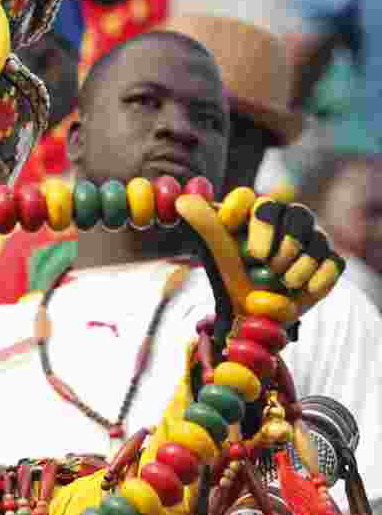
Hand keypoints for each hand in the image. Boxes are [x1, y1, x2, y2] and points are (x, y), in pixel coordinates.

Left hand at [176, 191, 343, 334]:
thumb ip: (205, 225)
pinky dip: (318, 278)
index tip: (237, 235)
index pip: (256, 201)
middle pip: (294, 215)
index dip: (248, 214)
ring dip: (296, 265)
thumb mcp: (218, 251)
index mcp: (257, 212)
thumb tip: (182, 201)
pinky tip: (303, 290)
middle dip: (280, 243)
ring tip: (281, 281)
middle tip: (263, 262)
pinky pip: (333, 262)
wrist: (256, 313)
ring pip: (316, 240)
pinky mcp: (329, 261)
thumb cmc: (234, 277)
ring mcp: (312, 238)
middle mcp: (288, 219)